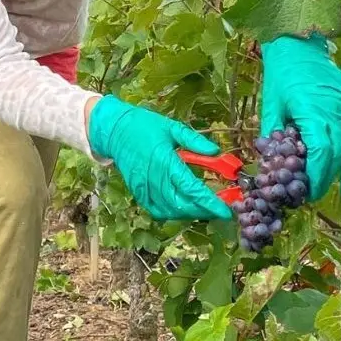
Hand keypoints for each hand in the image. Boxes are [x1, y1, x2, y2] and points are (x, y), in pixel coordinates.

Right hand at [87, 94, 233, 221]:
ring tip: (205, 207)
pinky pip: (157, 210)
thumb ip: (195, 141)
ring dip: (190, 212)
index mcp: (164, 161)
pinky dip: (172, 213)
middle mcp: (154, 179)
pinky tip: (183, 206)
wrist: (115, 131)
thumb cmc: (145, 126)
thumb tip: (216, 151)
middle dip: (204, 210)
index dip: (209, 202)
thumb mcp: (173, 128)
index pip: (191, 188)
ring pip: (170, 210)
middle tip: (220, 208)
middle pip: (182, 204)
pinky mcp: (138, 193)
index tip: (225, 209)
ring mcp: (144, 188)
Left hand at [259, 34, 340, 199]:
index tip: (308, 191)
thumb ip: (273, 136)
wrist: (297, 45)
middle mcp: (335, 108)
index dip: (317, 175)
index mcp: (311, 110)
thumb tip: (272, 165)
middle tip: (320, 194)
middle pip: (340, 152)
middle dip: (331, 178)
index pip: (321, 152)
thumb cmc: (281, 77)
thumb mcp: (271, 106)